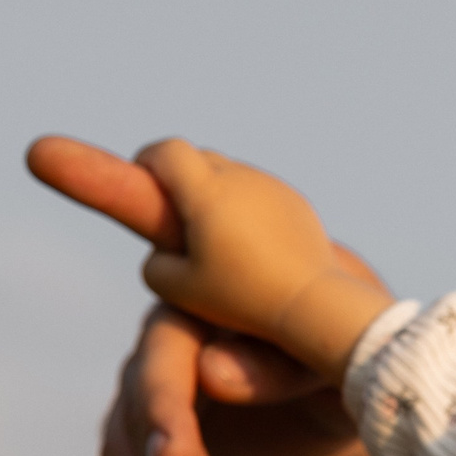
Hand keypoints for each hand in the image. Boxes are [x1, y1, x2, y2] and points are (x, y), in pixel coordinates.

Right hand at [29, 134, 390, 373]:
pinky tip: (245, 238)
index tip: (142, 179)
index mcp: (207, 190)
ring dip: (214, 189)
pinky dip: (244, 203)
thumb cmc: (241, 299)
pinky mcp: (296, 202)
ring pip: (231, 172)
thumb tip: (163, 251)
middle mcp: (242, 178)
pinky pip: (259, 190)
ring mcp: (272, 187)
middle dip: (179, 175)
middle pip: (199, 157)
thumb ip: (155, 263)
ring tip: (209, 227)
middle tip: (171, 207)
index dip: (148, 161)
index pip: (167, 151)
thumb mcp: (176, 288)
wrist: (313, 304)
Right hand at [102, 302, 372, 455]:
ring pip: (130, 428)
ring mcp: (160, 374)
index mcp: (217, 301)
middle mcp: (175, 330)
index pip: (171, 345)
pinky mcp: (159, 418)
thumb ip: (285, 367)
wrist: (350, 393)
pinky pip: (127, 454)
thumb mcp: (337, 371)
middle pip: (146, 391)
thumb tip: (212, 372)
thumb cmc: (351, 364)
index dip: (165, 402)